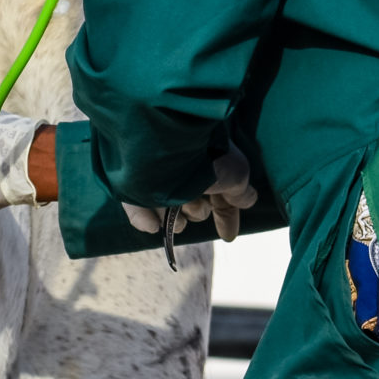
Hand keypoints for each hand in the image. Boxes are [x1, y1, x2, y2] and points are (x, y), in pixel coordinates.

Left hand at [121, 143, 259, 242]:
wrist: (166, 141)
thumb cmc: (206, 157)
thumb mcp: (236, 173)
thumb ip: (241, 192)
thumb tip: (248, 201)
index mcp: (207, 167)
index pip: (219, 198)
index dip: (226, 217)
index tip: (227, 236)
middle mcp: (182, 173)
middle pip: (195, 210)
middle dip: (197, 210)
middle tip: (195, 196)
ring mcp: (155, 181)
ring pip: (169, 215)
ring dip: (174, 216)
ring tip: (174, 207)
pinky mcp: (130, 187)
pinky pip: (138, 214)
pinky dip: (146, 220)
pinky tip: (153, 224)